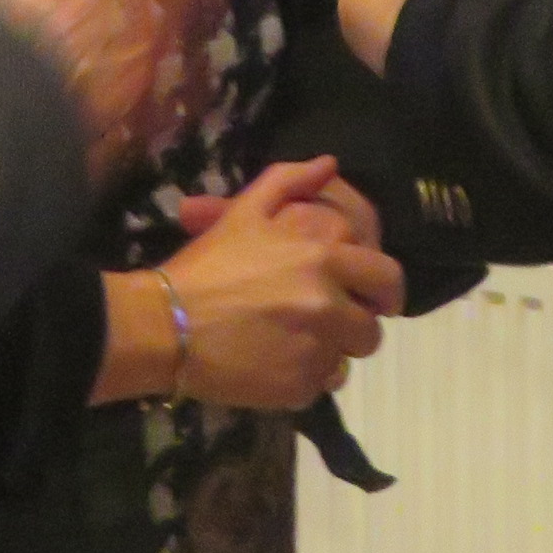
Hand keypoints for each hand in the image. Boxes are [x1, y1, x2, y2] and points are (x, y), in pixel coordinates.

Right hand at [140, 158, 403, 409]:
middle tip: (333, 326)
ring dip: (330, 353)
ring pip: (348, 360)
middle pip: (373, 328)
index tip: (365, 294)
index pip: (387, 277)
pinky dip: (304, 378)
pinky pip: (321, 386)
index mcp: (324, 256)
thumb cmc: (206, 265)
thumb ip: (291, 180)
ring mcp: (317, 350)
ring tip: (296, 344)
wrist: (164, 324)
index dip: (378, 288)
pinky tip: (274, 364)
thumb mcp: (245, 211)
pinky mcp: (300, 388)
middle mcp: (330, 304)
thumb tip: (330, 164)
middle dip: (358, 326)